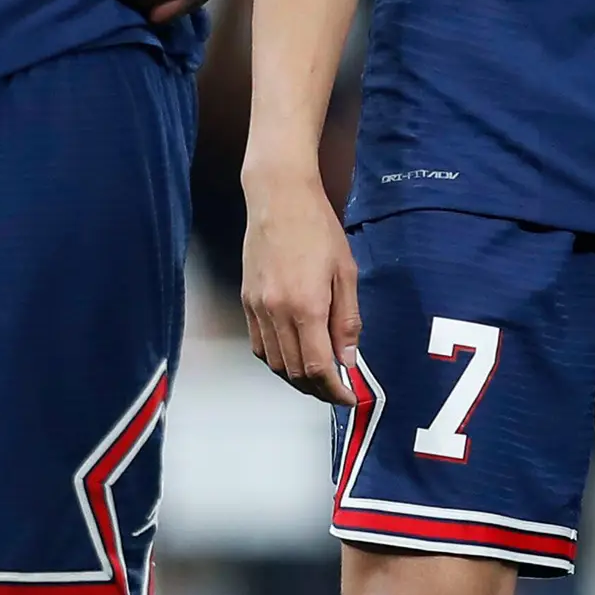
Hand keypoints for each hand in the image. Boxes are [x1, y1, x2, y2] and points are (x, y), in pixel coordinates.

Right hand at [240, 171, 359, 401]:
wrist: (278, 198)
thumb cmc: (317, 228)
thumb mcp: (345, 273)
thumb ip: (347, 320)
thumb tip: (348, 359)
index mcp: (306, 306)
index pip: (317, 367)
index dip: (334, 390)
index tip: (348, 396)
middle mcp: (276, 312)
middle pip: (294, 371)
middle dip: (317, 389)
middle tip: (337, 390)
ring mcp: (257, 308)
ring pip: (274, 363)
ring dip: (296, 378)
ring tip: (318, 377)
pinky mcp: (246, 301)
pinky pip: (259, 345)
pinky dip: (276, 359)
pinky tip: (293, 355)